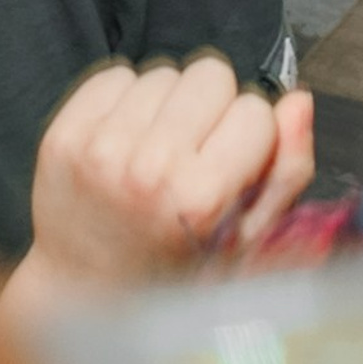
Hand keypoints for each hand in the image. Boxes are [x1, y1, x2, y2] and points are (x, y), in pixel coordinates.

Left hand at [3, 58, 316, 316]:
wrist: (84, 290)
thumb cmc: (175, 269)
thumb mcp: (246, 242)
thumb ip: (285, 171)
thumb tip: (297, 100)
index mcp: (201, 200)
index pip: (255, 111)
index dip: (252, 136)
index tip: (234, 166)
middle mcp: (148, 169)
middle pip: (210, 74)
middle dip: (213, 107)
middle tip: (195, 152)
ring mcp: (100, 149)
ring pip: (163, 73)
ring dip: (168, 106)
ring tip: (157, 152)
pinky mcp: (64, 135)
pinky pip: (116, 75)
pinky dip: (127, 100)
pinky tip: (126, 142)